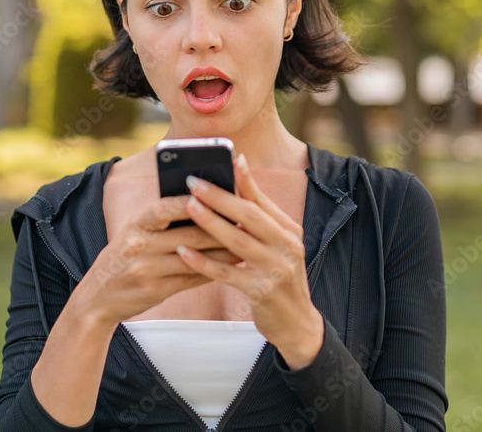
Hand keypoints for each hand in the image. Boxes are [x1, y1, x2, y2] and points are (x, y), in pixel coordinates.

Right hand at [76, 194, 242, 328]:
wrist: (97, 297)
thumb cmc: (123, 257)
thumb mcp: (134, 231)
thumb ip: (162, 218)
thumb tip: (203, 201)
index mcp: (136, 224)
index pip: (165, 207)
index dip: (191, 201)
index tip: (217, 193)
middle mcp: (140, 245)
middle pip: (189, 234)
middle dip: (221, 227)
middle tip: (248, 220)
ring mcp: (148, 269)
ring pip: (196, 257)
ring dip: (224, 250)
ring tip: (247, 242)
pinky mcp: (156, 290)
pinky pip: (192, 278)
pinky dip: (213, 270)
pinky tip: (231, 266)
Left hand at [175, 154, 324, 368]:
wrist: (297, 324)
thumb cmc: (279, 278)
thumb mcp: (278, 246)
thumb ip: (260, 219)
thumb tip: (241, 178)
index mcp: (290, 231)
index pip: (263, 201)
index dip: (245, 180)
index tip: (228, 159)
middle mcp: (286, 247)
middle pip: (249, 216)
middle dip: (219, 197)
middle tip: (194, 182)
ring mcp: (275, 270)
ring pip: (237, 242)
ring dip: (210, 223)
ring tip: (188, 207)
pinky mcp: (261, 292)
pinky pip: (227, 274)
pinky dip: (204, 262)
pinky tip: (184, 252)